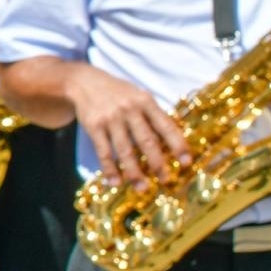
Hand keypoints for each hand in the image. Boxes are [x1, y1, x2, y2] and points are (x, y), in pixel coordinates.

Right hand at [67, 65, 187, 188]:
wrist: (84, 82)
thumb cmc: (119, 93)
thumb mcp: (139, 96)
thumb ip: (154, 116)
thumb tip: (174, 143)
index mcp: (145, 102)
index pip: (166, 126)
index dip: (178, 144)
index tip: (186, 162)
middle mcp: (128, 109)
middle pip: (146, 140)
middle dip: (157, 162)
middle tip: (166, 180)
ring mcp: (110, 118)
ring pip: (124, 149)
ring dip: (134, 171)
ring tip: (142, 188)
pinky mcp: (93, 126)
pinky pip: (103, 151)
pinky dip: (109, 168)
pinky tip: (115, 182)